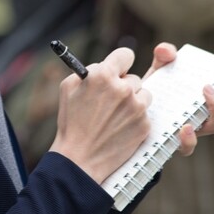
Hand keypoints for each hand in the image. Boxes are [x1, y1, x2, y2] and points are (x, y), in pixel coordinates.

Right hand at [50, 47, 150, 184]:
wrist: (80, 158)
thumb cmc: (70, 121)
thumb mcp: (68, 87)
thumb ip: (88, 71)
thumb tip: (102, 66)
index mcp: (103, 75)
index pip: (125, 54)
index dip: (120, 62)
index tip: (118, 70)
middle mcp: (123, 88)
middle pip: (134, 78)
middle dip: (123, 86)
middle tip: (111, 101)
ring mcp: (136, 107)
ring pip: (143, 95)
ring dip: (133, 102)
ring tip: (115, 116)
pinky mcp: (144, 125)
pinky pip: (144, 114)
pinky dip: (135, 119)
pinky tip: (120, 128)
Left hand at [145, 42, 213, 155]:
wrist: (134, 107)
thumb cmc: (156, 88)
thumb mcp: (160, 69)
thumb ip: (163, 56)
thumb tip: (167, 51)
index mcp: (211, 99)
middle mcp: (207, 116)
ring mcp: (194, 130)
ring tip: (205, 89)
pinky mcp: (175, 143)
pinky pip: (189, 148)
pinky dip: (190, 139)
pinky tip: (185, 126)